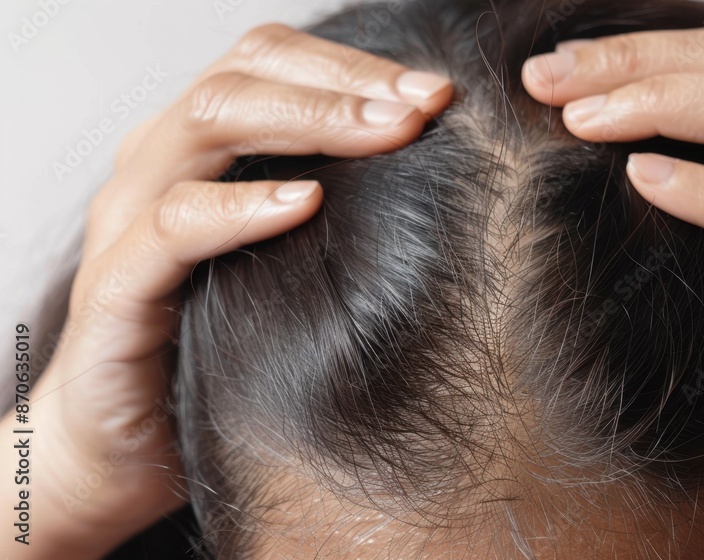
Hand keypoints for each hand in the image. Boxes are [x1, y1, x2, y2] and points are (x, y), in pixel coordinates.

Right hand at [7, 23, 450, 558]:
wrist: (123, 450)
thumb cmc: (215, 348)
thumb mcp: (284, 265)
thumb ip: (332, 211)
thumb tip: (436, 179)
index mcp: (198, 152)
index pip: (269, 64)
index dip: (354, 67)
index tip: (435, 92)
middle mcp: (158, 168)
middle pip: (242, 75)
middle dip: (343, 82)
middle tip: (424, 102)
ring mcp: (127, 221)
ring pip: (205, 124)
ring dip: (307, 118)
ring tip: (386, 131)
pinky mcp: (113, 289)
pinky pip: (172, 226)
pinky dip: (240, 206)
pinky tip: (304, 202)